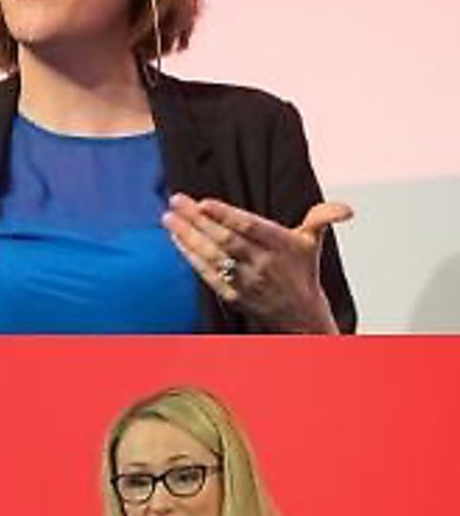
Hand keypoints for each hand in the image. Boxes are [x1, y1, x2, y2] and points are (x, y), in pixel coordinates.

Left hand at [161, 194, 351, 333]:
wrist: (300, 315)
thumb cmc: (301, 271)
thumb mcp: (312, 242)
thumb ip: (321, 218)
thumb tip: (347, 210)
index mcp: (282, 245)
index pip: (251, 228)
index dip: (227, 215)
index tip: (204, 202)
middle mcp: (262, 264)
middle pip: (225, 240)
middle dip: (197, 220)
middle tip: (176, 201)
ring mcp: (245, 280)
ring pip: (213, 256)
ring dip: (188, 236)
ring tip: (169, 218)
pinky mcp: (232, 294)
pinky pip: (207, 274)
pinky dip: (190, 256)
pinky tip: (176, 239)